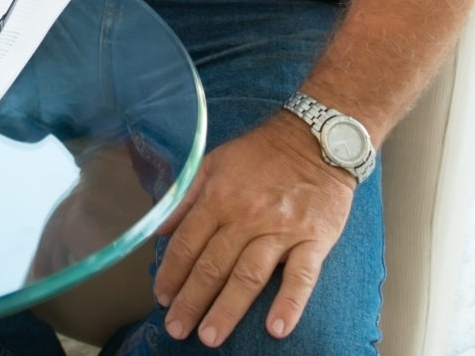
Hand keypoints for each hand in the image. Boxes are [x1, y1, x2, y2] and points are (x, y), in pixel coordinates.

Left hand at [152, 115, 354, 346]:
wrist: (315, 139)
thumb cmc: (261, 153)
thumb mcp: (212, 163)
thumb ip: (185, 197)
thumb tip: (159, 229)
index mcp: (218, 198)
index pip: (187, 243)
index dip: (171, 273)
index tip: (161, 298)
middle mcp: (245, 217)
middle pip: (212, 266)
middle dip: (191, 301)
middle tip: (176, 329)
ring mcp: (281, 230)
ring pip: (248, 276)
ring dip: (227, 309)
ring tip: (209, 336)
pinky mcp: (314, 240)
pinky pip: (301, 276)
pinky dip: (289, 303)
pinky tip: (276, 328)